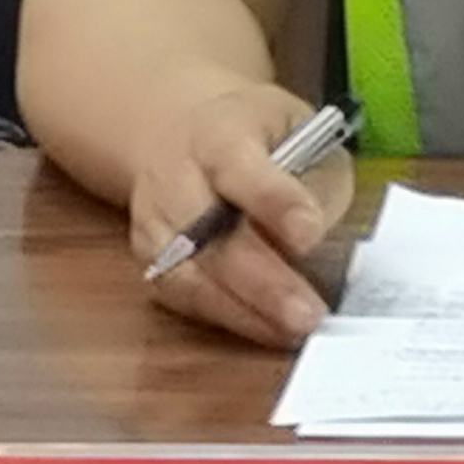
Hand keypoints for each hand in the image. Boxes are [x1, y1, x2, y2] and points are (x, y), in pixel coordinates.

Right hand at [128, 82, 355, 350]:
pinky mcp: (147, 257)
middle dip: (262, 281)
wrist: (178, 134)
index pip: (241, 169)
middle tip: (306, 315)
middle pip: (210, 234)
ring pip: (190, 275)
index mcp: (218, 134)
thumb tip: (316, 240)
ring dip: (243, 311)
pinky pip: (182, 296)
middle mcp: (175, 176)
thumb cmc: (256, 137)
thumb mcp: (300, 131)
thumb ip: (315, 181)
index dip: (275, 203)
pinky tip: (266, 329)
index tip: (308, 235)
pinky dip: (226, 317)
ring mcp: (154, 219)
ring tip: (291, 332)